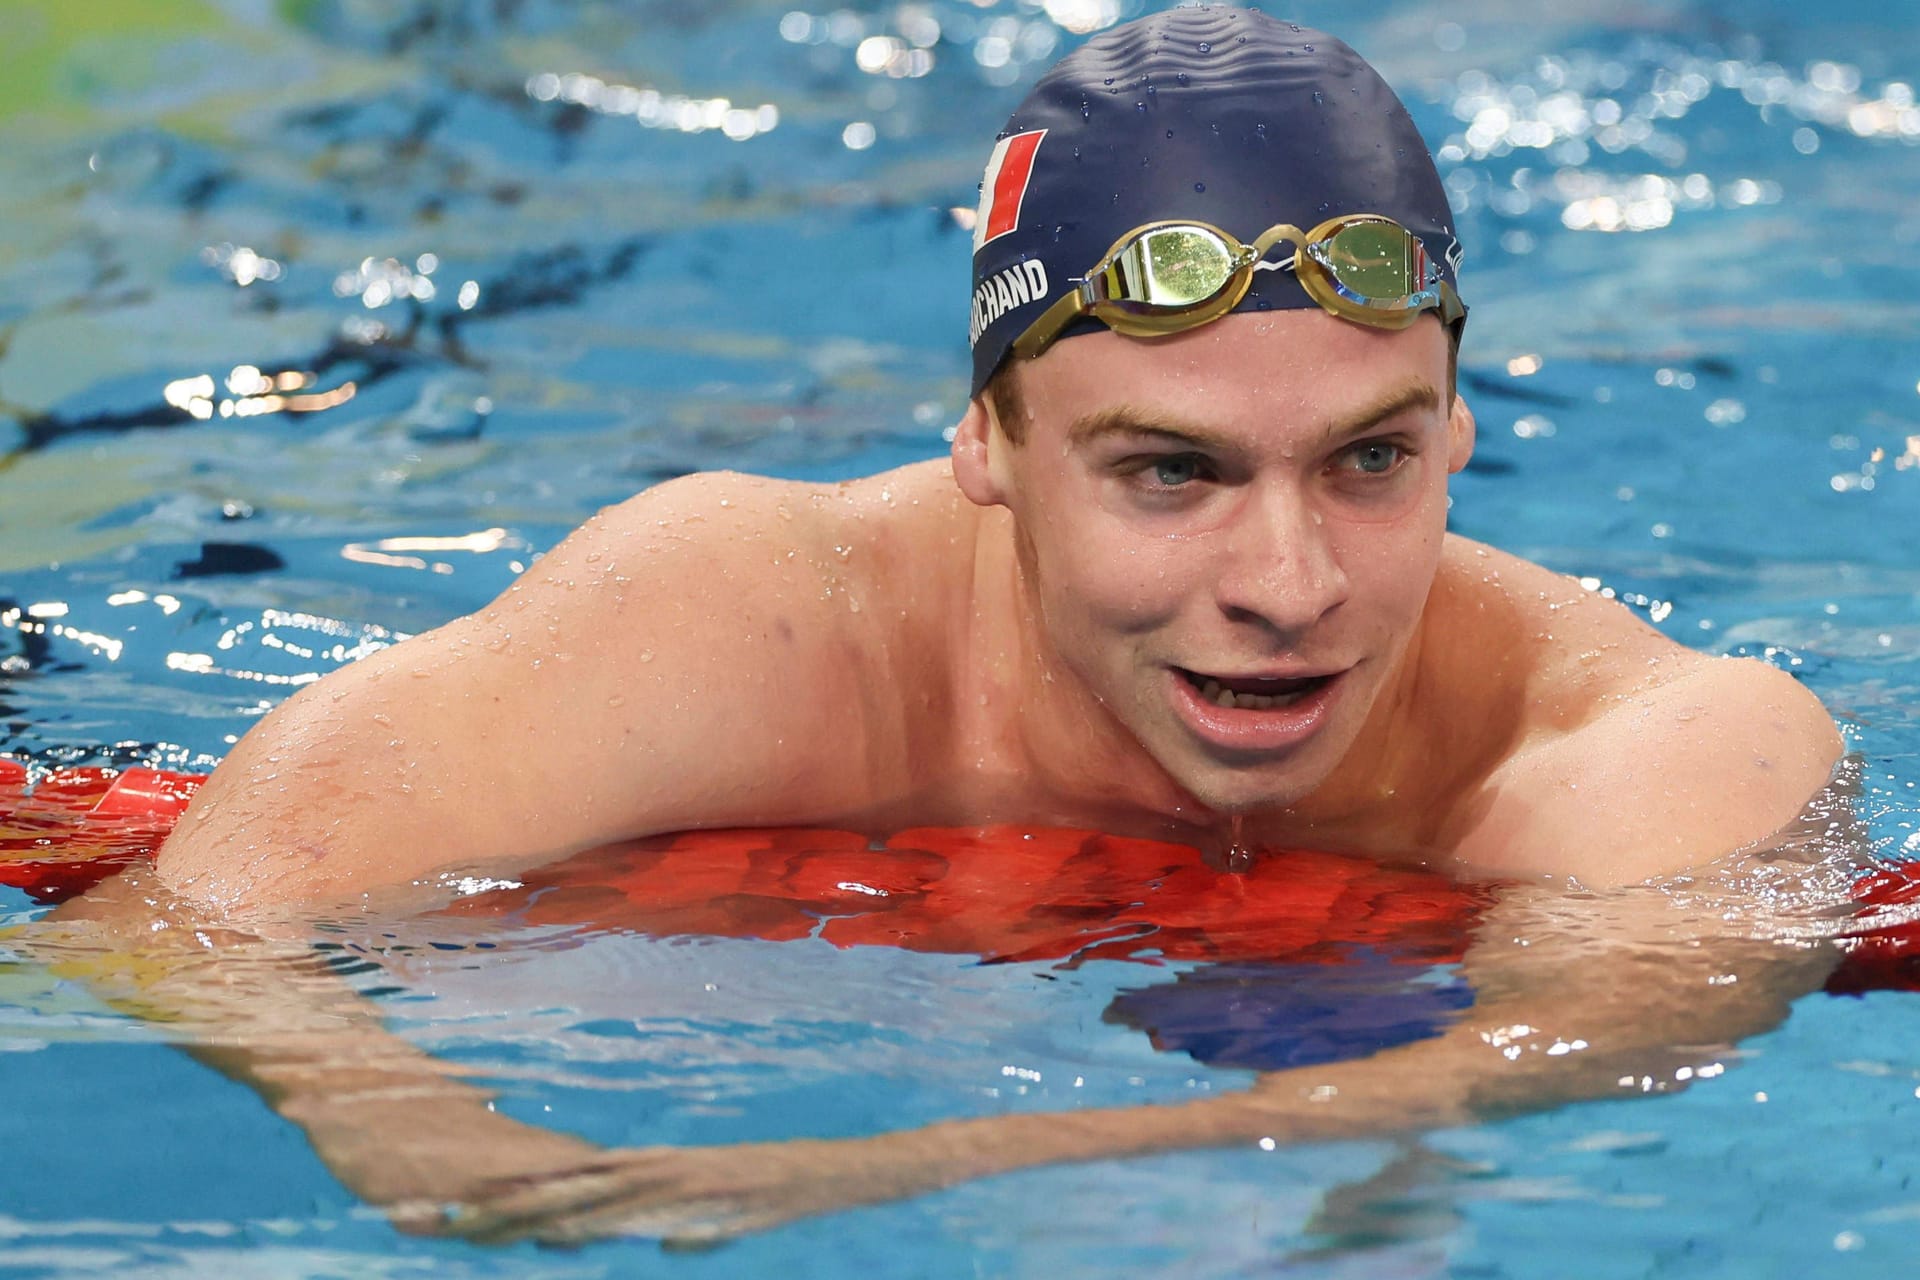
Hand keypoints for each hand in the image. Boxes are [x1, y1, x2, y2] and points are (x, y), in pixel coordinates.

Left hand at [434, 1137, 884, 1245]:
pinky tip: (545, 1229)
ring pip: (568, 1197)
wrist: (830, 1171)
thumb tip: (657, 1242)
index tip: (438, 1213)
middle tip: (407, 1218)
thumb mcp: (720, 1220)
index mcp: (635, 1180)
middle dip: (473, 1209)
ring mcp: (656, 1180)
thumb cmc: (778, 1197)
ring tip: (448, 1225)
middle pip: (538, 1192)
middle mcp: (635, 1173)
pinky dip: (583, 1215)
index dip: (493, 1203)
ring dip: (508, 1214)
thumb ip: (683, 1225)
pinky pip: (624, 1206)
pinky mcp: (682, 1191)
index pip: (550, 1191)